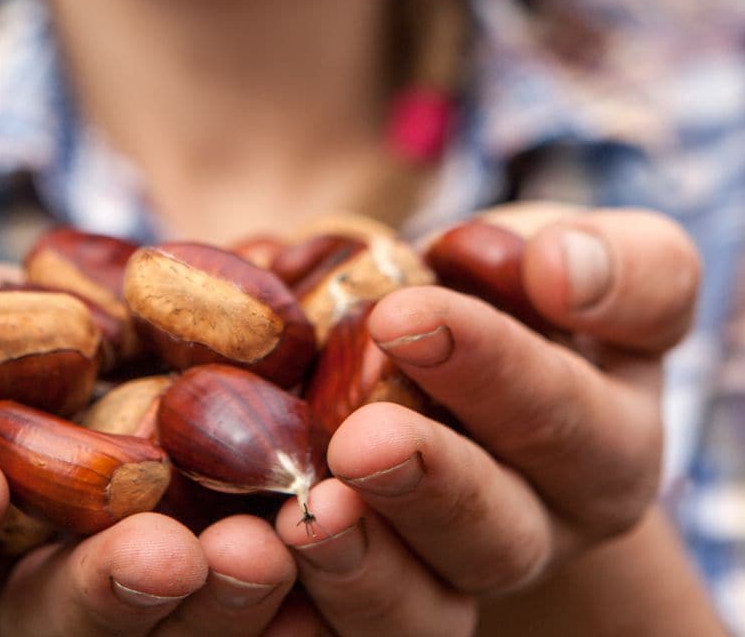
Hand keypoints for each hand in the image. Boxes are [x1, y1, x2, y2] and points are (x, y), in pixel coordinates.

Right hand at [0, 260, 300, 634]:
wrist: (59, 341)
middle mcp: (41, 589)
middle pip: (73, 613)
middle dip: (112, 589)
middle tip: (163, 556)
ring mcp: (139, 579)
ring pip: (182, 616)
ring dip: (228, 593)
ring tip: (271, 547)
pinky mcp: (224, 551)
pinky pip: (269, 584)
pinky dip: (306, 570)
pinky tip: (341, 528)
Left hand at [271, 204, 699, 635]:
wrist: (441, 349)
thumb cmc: (513, 291)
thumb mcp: (575, 261)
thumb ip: (616, 264)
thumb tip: (561, 272)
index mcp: (604, 444)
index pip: (568, 417)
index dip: (492, 369)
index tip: (403, 317)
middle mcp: (537, 527)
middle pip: (499, 534)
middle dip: (430, 485)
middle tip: (360, 440)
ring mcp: (451, 572)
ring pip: (425, 610)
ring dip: (364, 568)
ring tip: (304, 519)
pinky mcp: (375, 591)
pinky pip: (342, 628)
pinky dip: (296, 605)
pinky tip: (245, 559)